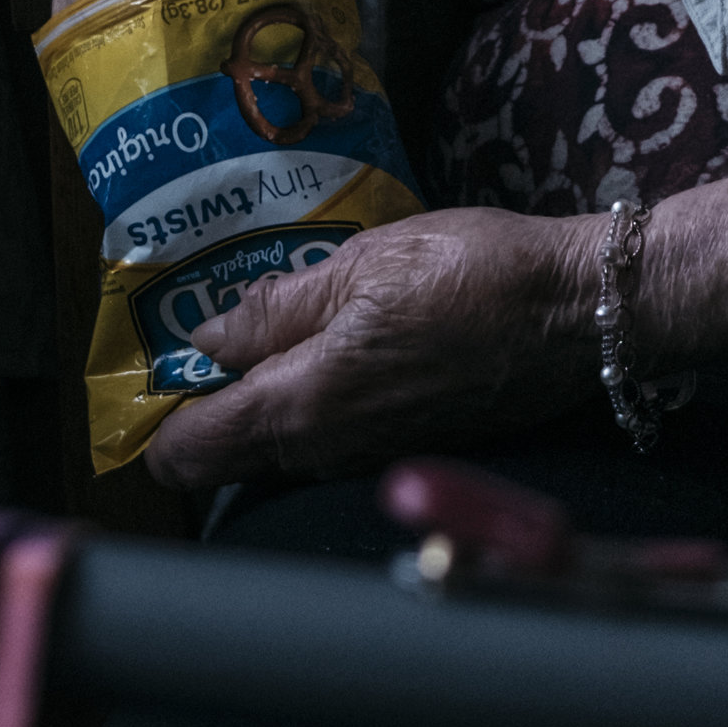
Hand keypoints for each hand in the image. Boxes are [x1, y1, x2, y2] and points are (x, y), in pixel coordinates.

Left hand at [141, 205, 601, 492]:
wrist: (576, 313)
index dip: (159, 425)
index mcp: (304, 407)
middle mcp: (330, 451)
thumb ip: (275, 309)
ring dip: (262, 407)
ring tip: (265, 337)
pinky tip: (329, 354)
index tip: (151, 384)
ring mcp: (374, 456)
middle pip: (233, 459)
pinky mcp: (412, 446)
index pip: (193, 454)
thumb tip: (206, 339)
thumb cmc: (470, 275)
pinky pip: (334, 441)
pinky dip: (313, 408)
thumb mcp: (361, 267)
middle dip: (205, 417)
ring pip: (285, 450)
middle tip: (204, 348)